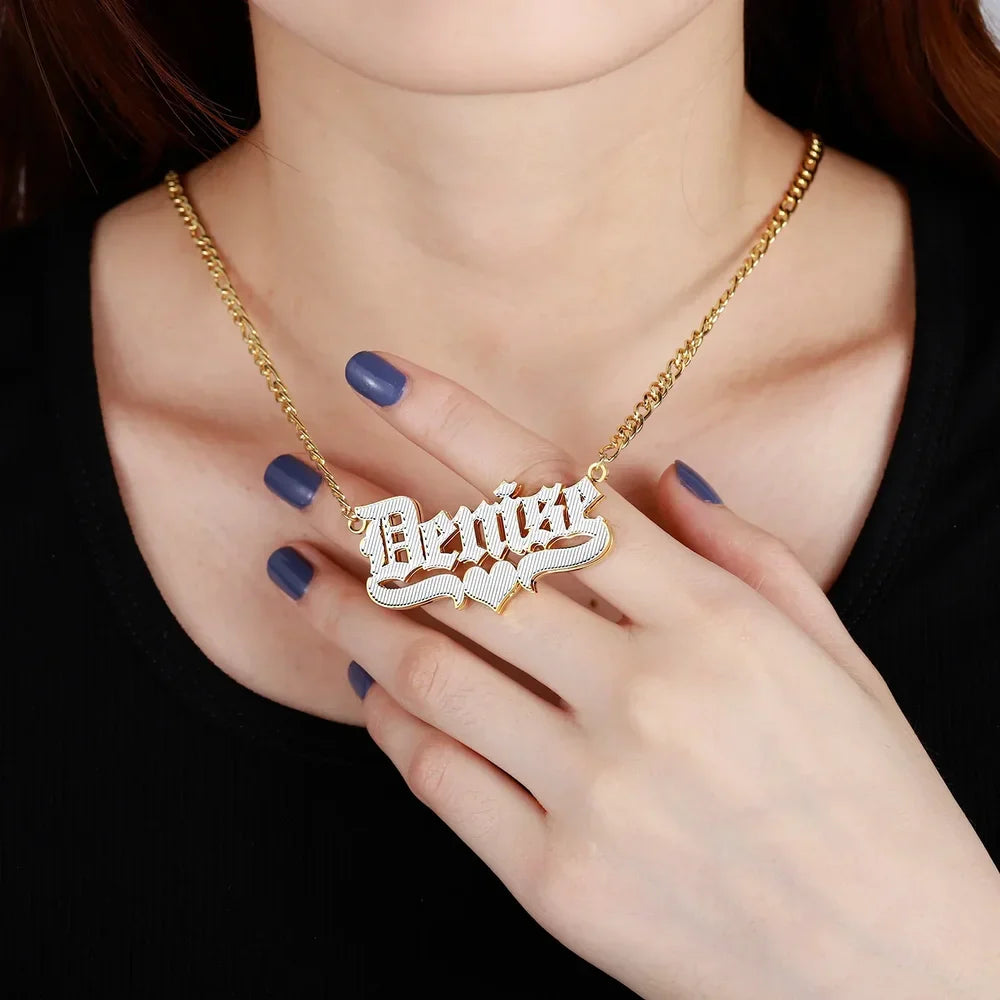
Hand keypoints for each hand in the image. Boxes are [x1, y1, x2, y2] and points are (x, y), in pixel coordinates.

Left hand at [267, 352, 999, 998]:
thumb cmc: (871, 804)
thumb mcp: (835, 658)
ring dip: (348, 614)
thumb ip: (747, 556)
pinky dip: (389, 723)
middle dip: (364, 516)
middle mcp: (645, 693)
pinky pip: (441, 777)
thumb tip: (664, 476)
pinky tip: (363, 684)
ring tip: (294, 569)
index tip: (376, 375)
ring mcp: (595, 789)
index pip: (554, 495)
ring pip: (431, 672)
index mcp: (715, 624)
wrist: (893, 974)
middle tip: (295, 473)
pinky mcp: (558, 878)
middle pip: (468, 576)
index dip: (453, 423)